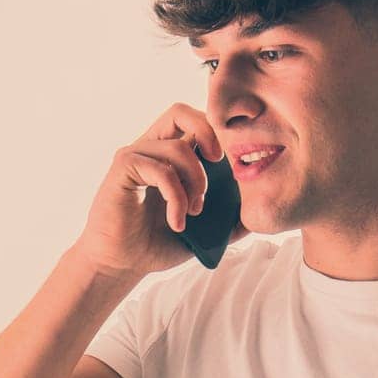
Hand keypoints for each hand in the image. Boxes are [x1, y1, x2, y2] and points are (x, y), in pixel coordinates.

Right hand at [73, 103, 248, 282]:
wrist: (120, 265)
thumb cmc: (154, 246)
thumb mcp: (200, 232)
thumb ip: (225, 220)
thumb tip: (256, 218)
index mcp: (167, 156)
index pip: (194, 123)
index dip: (216, 129)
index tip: (232, 158)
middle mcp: (150, 148)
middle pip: (181, 111)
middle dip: (208, 132)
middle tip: (219, 163)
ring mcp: (135, 155)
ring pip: (179, 148)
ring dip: (196, 181)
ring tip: (193, 212)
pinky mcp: (123, 168)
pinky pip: (162, 170)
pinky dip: (176, 197)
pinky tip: (177, 222)